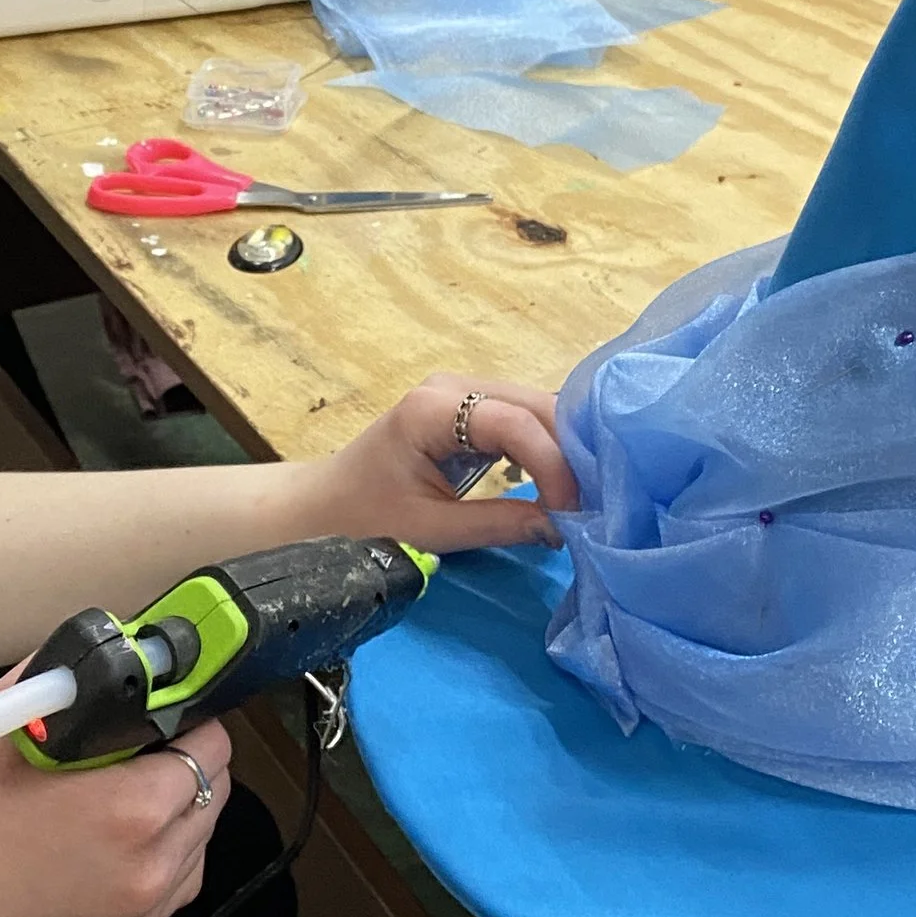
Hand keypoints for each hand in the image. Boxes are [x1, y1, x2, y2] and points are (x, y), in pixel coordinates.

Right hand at [0, 699, 230, 916]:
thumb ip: (57, 681)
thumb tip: (97, 655)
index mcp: (132, 810)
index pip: (209, 744)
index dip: (186, 714)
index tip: (155, 705)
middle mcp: (155, 864)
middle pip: (214, 789)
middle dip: (184, 756)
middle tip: (130, 742)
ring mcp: (145, 911)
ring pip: (200, 837)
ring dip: (177, 805)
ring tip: (116, 790)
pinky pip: (178, 879)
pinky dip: (163, 851)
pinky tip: (110, 837)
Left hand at [288, 372, 576, 555]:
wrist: (320, 506)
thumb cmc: (361, 517)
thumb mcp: (428, 530)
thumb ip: (497, 525)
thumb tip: (563, 528)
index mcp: (432, 408)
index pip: (515, 423)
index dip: (554, 466)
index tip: (573, 512)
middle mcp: (453, 387)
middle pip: (535, 406)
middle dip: (570, 453)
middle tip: (595, 503)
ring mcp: (462, 393)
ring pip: (536, 410)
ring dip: (564, 450)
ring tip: (585, 496)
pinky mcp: (469, 410)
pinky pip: (522, 421)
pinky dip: (548, 450)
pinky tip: (563, 482)